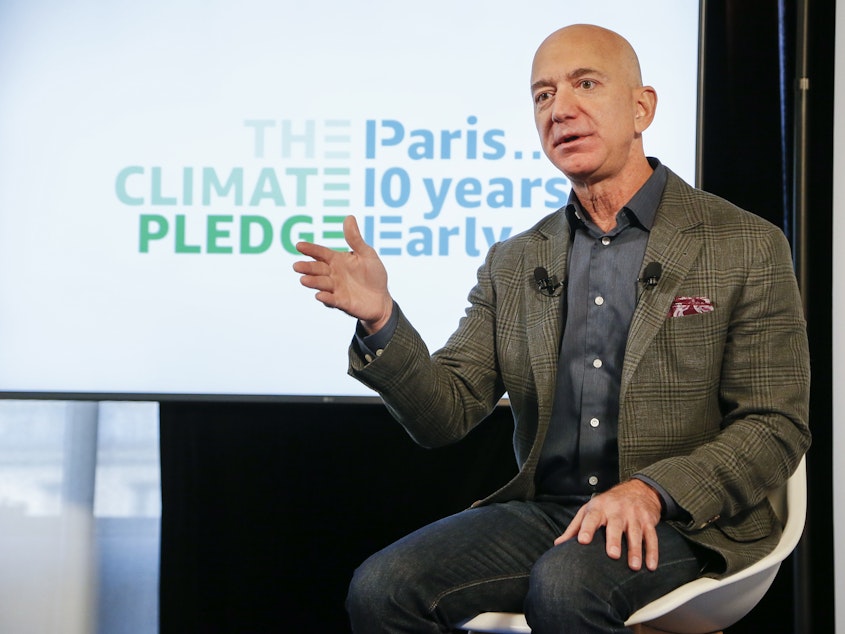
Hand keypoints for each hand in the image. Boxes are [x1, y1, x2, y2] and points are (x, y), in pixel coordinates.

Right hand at [293, 215, 392, 332]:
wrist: (382, 299)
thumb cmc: (374, 275)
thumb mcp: (367, 254)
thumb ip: (355, 239)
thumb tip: (349, 217)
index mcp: (337, 260)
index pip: (321, 253)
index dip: (311, 250)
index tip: (299, 246)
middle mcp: (333, 274)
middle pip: (318, 269)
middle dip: (307, 268)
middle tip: (296, 266)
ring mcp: (336, 289)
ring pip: (322, 284)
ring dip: (313, 282)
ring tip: (304, 280)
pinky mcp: (342, 302)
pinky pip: (333, 300)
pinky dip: (326, 298)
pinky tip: (320, 296)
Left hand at [555, 479, 662, 570]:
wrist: (637, 490)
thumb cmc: (607, 504)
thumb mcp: (589, 511)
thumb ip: (575, 528)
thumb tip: (558, 544)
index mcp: (599, 508)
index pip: (591, 517)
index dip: (586, 528)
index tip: (582, 541)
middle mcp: (617, 510)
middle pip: (616, 525)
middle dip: (614, 540)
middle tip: (613, 555)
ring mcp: (634, 515)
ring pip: (635, 533)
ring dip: (636, 550)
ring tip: (634, 566)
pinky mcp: (648, 521)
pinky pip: (652, 537)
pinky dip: (652, 552)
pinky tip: (651, 566)